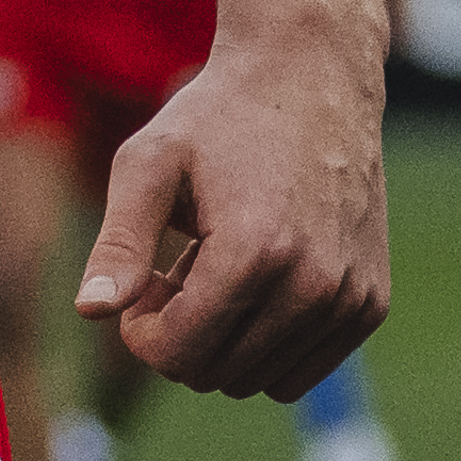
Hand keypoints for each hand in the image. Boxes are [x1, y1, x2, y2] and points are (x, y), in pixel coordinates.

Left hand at [78, 21, 385, 396]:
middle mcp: (314, 285)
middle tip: (175, 265)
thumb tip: (88, 312)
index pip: (178, 354)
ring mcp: (351, 299)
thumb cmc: (215, 118)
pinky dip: (267, 342)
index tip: (142, 277)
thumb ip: (118, 243)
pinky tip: (256, 278)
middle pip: (215, 374)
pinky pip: (302, 370)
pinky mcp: (372, 303)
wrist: (311, 79)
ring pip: (258, 381)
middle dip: (179, 333)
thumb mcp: (147, 164)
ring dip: (224, 337)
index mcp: (254, 254)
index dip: (140, 329)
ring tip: (216, 265)